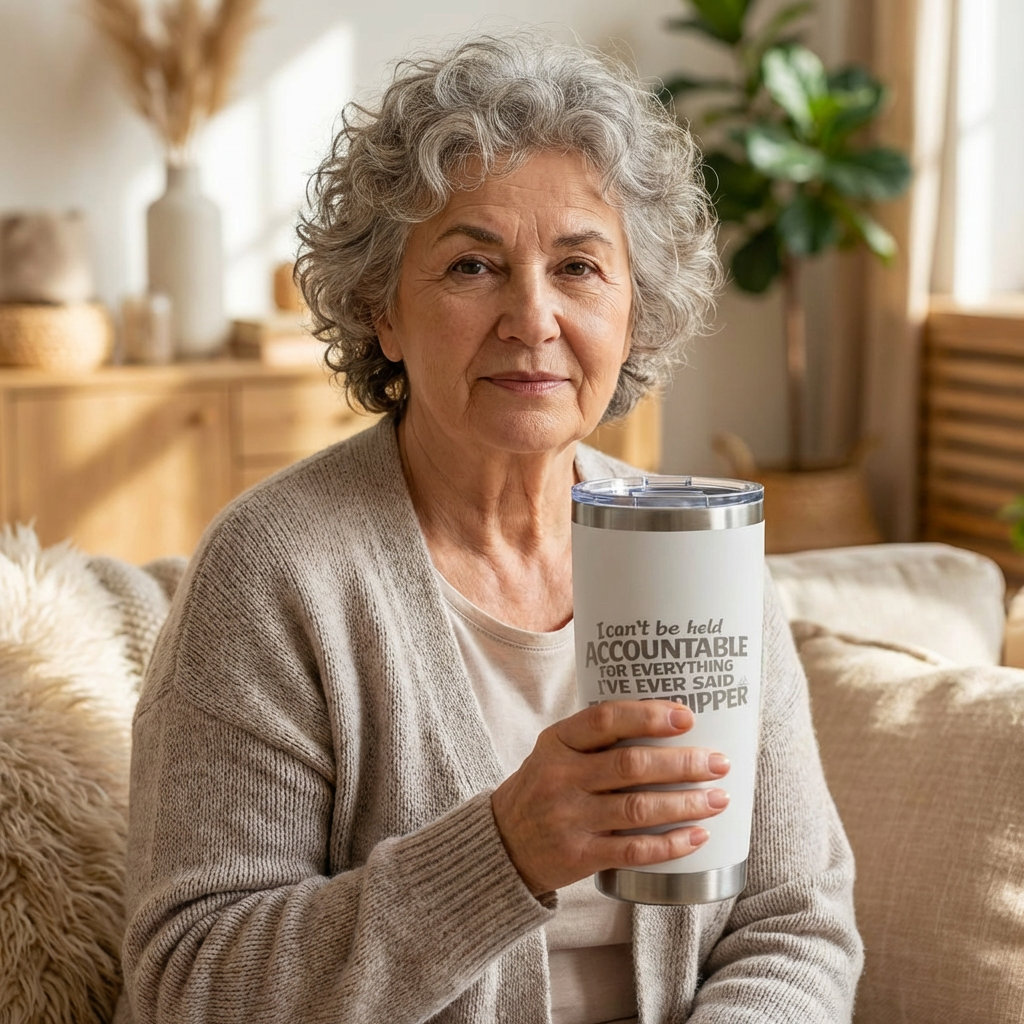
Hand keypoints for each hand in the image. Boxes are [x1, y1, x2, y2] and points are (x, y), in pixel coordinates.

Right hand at [490, 700, 730, 894]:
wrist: (502, 843)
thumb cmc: (544, 787)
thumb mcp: (556, 751)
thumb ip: (598, 739)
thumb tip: (668, 721)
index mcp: (557, 742)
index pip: (606, 720)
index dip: (648, 716)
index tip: (686, 717)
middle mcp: (561, 777)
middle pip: (631, 766)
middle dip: (682, 764)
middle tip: (719, 762)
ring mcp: (569, 818)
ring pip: (638, 809)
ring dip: (685, 803)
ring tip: (719, 798)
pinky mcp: (578, 855)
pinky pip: (633, 851)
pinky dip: (670, 844)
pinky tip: (697, 835)